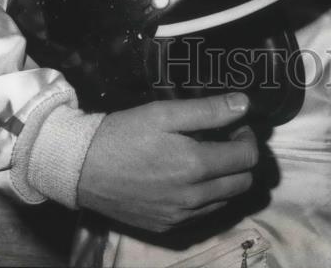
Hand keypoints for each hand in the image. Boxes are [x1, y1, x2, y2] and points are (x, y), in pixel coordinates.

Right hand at [76, 93, 258, 232]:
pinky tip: (190, 178)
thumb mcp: (164, 112)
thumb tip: (244, 104)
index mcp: (195, 166)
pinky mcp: (167, 226)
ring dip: (226, 178)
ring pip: (226, 200)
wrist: (83, 168)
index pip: (247, 157)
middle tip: (222, 140)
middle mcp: (193, 198)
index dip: (247, 137)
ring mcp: (180, 216)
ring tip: (206, 157)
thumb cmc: (124, 133)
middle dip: (240, 158)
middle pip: (243, 183)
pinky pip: (204, 215)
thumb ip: (209, 110)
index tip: (234, 125)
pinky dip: (208, 196)